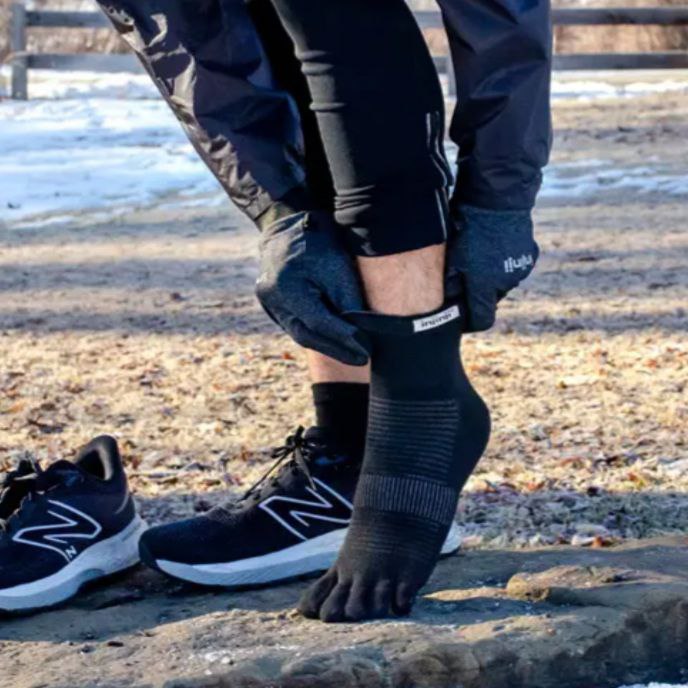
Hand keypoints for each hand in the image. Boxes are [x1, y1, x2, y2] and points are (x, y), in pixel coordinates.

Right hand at [256, 211, 369, 364]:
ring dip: (327, 346)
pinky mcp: (272, 304)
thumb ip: (347, 304)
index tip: (367, 349)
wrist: (290, 225)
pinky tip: (336, 342)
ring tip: (353, 354)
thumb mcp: (338, 269)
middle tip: (362, 360)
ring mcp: (268, 303)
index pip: (318, 322)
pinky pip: (296, 326)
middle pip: (306, 335)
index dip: (344, 338)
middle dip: (336, 350)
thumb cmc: (319, 243)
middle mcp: (271, 297)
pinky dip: (317, 335)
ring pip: (300, 334)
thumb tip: (361, 337)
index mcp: (285, 285)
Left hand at [445, 205, 538, 331]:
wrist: (497, 199)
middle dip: (479, 294)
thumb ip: (451, 285)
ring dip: (492, 277)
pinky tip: (492, 247)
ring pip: (502, 283)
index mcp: (485, 288)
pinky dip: (503, 263)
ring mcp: (520, 270)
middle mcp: (505, 284)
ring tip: (478, 257)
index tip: (462, 318)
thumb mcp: (452, 257)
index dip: (471, 322)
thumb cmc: (468, 228)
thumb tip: (448, 302)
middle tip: (464, 276)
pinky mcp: (529, 255)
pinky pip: (513, 267)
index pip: (482, 321)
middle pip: (491, 300)